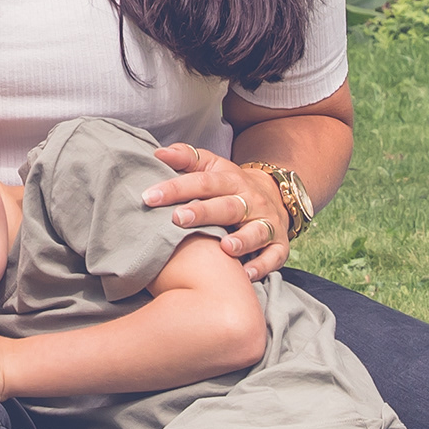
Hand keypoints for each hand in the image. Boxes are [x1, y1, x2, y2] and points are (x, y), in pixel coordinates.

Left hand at [144, 142, 292, 278]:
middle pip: (227, 206)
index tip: (149, 196)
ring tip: (225, 247)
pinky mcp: (279, 245)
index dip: (176, 188)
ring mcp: (267, 223)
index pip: (203, 182)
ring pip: (256, 231)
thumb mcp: (212, 166)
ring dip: (242, 240)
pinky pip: (274, 257)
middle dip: (203, 212)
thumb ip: (186, 158)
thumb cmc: (230, 186)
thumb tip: (158, 153)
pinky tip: (246, 274)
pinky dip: (263, 266)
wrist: (275, 196)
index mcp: (231, 180)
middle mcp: (251, 201)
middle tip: (177, 218)